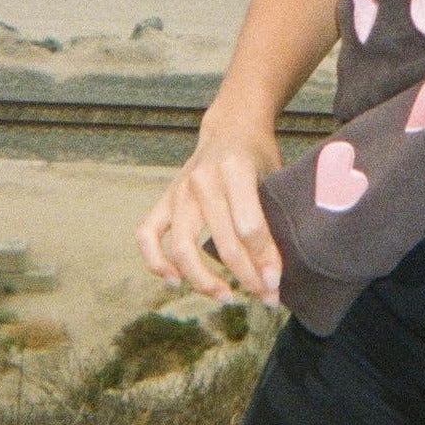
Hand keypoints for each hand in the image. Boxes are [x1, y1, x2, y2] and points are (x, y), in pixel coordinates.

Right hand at [135, 122, 283, 305]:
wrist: (232, 126)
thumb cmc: (259, 155)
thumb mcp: (275, 177)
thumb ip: (273, 218)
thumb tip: (277, 273)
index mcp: (236, 169)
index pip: (250, 227)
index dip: (265, 261)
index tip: (276, 285)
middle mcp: (203, 180)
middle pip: (222, 242)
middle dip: (246, 277)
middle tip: (264, 298)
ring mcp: (179, 189)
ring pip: (182, 246)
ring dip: (203, 280)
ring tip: (225, 296)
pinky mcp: (164, 198)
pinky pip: (148, 234)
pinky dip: (155, 261)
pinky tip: (174, 280)